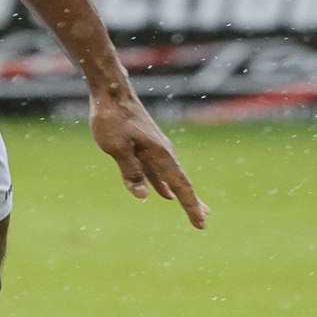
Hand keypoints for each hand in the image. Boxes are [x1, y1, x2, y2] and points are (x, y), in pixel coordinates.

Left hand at [90, 91, 207, 228]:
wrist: (111, 91)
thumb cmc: (112, 118)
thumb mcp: (117, 148)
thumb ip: (130, 172)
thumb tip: (143, 197)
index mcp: (160, 154)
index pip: (180, 186)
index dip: (191, 206)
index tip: (201, 224)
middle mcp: (162, 152)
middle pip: (180, 182)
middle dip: (192, 201)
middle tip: (205, 219)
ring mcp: (154, 148)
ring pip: (170, 176)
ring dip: (180, 193)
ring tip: (192, 207)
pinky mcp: (144, 144)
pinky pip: (158, 170)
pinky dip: (163, 183)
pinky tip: (163, 192)